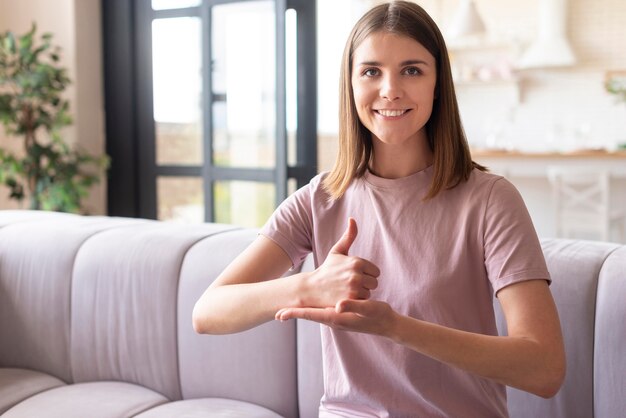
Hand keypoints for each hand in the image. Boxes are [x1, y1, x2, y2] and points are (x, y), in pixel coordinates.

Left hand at [276, 299, 397, 337]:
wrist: (388, 324)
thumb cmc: (379, 316)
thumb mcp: (368, 308)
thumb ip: (354, 306)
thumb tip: (338, 305)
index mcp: (336, 318)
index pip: (311, 315)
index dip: (295, 314)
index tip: (279, 315)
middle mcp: (334, 319)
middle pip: (309, 316)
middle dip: (294, 313)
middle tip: (275, 313)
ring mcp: (336, 318)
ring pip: (314, 314)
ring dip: (301, 312)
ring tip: (287, 309)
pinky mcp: (340, 315)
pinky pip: (321, 312)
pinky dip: (312, 310)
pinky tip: (309, 304)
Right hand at [303, 218, 379, 307]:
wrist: (312, 288)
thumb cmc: (327, 269)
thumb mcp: (337, 251)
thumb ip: (348, 236)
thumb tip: (352, 219)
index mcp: (357, 261)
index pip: (376, 271)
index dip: (367, 274)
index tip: (354, 275)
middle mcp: (357, 274)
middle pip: (374, 283)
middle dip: (365, 285)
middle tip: (350, 284)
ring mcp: (354, 288)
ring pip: (369, 293)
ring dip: (361, 294)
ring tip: (347, 290)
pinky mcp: (350, 300)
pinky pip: (363, 302)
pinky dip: (356, 302)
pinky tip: (346, 297)